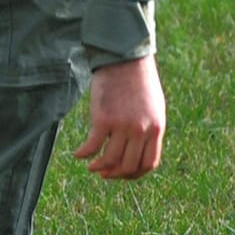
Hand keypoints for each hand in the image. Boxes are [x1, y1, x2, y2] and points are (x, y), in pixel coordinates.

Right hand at [73, 55, 165, 179]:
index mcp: (156, 128)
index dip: (134, 174)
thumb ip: (149, 129)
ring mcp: (123, 126)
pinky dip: (84, 154)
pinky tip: (78, 154)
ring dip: (99, 167)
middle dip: (115, 174)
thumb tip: (137, 151)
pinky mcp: (104, 119)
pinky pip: (92, 146)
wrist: (126, 60)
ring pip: (110, 160)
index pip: (149, 164)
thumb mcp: (154, 108)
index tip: (123, 174)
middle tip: (104, 173)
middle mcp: (141, 130)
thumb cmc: (139, 83)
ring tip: (92, 166)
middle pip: (128, 166)